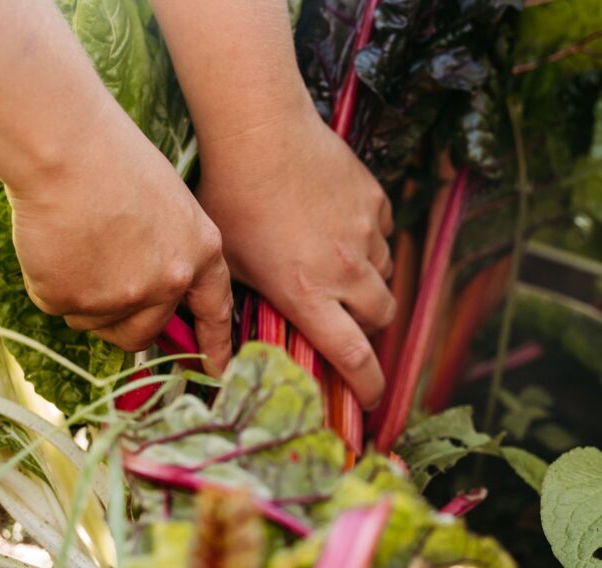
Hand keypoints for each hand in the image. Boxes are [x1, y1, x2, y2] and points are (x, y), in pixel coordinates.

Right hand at [5, 110, 233, 374]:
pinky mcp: (72, 300)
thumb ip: (167, 250)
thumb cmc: (114, 158)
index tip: (213, 370)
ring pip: (94, 322)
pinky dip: (50, 281)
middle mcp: (167, 284)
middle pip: (141, 332)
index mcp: (200, 253)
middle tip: (95, 280)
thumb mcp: (167, 203)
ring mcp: (120, 298)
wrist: (67, 149)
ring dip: (81, 297)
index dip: (213, 343)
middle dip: (119, 319)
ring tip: (74, 241)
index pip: (214, 309)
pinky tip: (53, 241)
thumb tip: (146, 287)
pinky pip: (58, 304)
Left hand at [195, 107, 395, 407]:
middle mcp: (344, 270)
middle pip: (381, 319)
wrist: (260, 132)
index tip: (370, 400)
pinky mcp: (374, 200)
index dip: (368, 385)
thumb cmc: (230, 200)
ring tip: (332, 264)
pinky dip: (367, 239)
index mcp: (307, 294)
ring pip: (383, 275)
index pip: (354, 357)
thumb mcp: (225, 265)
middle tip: (344, 320)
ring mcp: (365, 233)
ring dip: (366, 282)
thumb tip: (218, 366)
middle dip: (369, 329)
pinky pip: (382, 233)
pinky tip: (335, 224)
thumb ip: (228, 317)